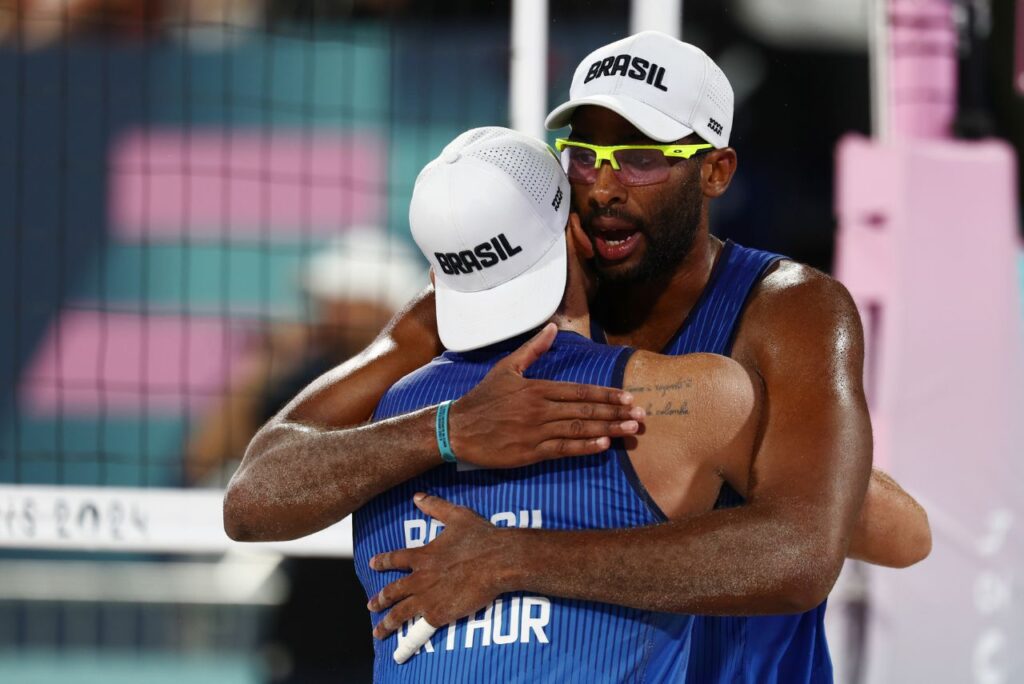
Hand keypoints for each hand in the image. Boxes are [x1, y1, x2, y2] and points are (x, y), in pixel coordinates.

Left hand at [367, 493, 510, 648]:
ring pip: (400, 613)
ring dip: (387, 623)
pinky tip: (402, 648)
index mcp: (422, 556)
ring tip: (378, 631)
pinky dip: (410, 639)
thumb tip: (417, 496)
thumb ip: (435, 507)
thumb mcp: (457, 516)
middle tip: (371, 605)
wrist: (498, 561)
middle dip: (380, 600)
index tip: (373, 564)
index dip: (382, 562)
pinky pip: (420, 629)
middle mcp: (420, 578)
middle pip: (392, 591)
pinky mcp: (440, 614)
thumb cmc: (480, 537)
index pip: (395, 560)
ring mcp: (428, 598)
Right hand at [449, 323, 642, 466]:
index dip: (606, 394)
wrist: (458, 429)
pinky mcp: (529, 453)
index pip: (579, 391)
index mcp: (537, 388)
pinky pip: (562, 450)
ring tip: (630, 431)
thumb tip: (552, 327)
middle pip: (585, 411)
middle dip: (615, 413)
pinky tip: (603, 446)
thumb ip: (533, 349)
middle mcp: (540, 410)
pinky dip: (584, 448)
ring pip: (578, 430)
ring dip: (608, 430)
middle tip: (641, 416)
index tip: (628, 397)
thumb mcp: (506, 368)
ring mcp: (536, 432)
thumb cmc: (483, 399)